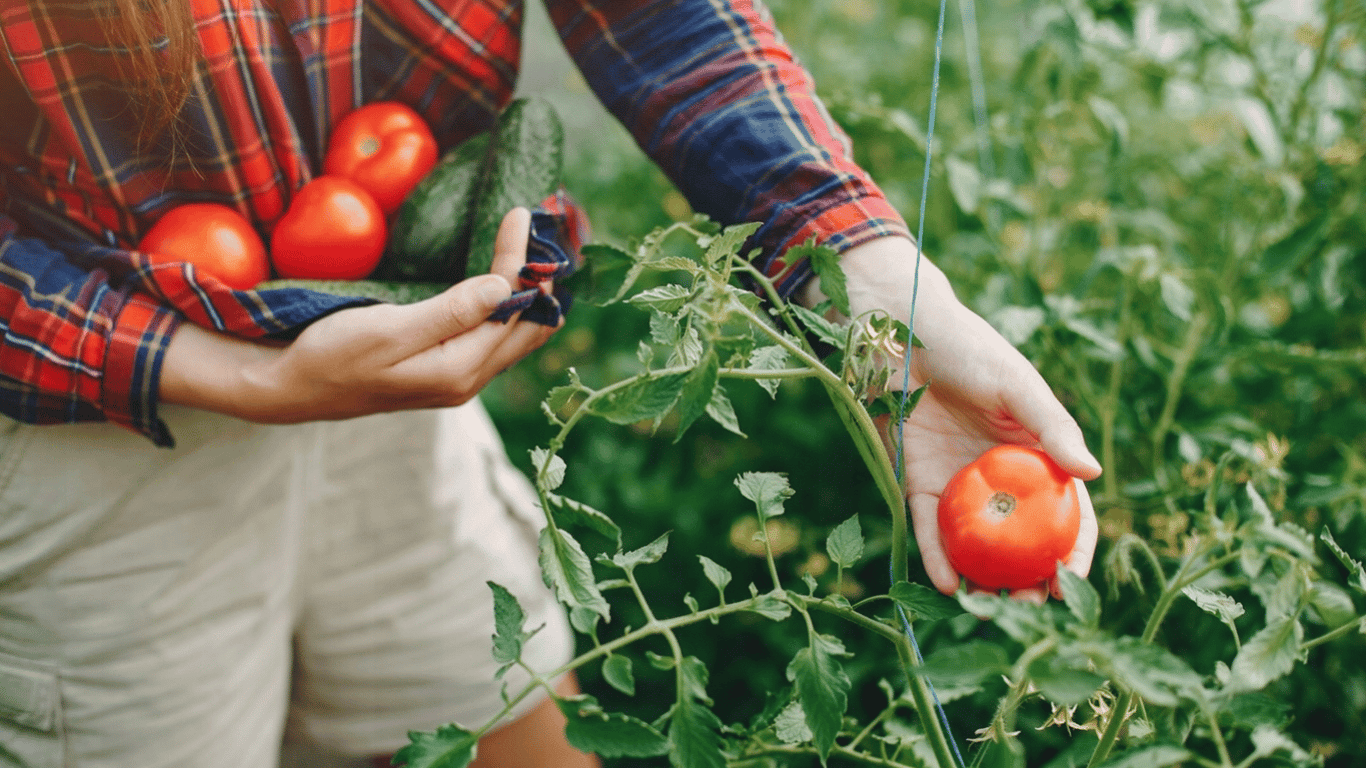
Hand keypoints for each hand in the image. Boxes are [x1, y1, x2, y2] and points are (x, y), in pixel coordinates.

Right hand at [162, 208, 559, 421]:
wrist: (290, 388)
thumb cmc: (331, 355)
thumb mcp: (388, 330)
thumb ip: (450, 312)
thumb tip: (503, 288)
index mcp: (459, 369)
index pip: (512, 309)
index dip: (520, 261)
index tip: (519, 214)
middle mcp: (467, 379)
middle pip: (528, 327)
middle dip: (539, 279)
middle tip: (543, 230)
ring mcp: (457, 377)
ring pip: (515, 335)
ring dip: (528, 294)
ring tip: (532, 250)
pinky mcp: (444, 370)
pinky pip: (493, 338)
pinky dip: (507, 307)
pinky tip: (504, 283)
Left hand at [808, 236, 1101, 602]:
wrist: (901, 335)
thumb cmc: (970, 350)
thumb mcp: (1019, 387)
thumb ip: (1054, 429)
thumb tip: (1093, 472)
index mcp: (1036, 454)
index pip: (1065, 512)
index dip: (1074, 550)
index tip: (1074, 584)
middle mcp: (1001, 477)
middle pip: (1021, 540)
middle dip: (1029, 580)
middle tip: (1031, 609)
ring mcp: (960, 484)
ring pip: (976, 544)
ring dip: (983, 580)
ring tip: (988, 610)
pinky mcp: (918, 483)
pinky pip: (929, 528)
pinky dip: (937, 557)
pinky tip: (948, 583)